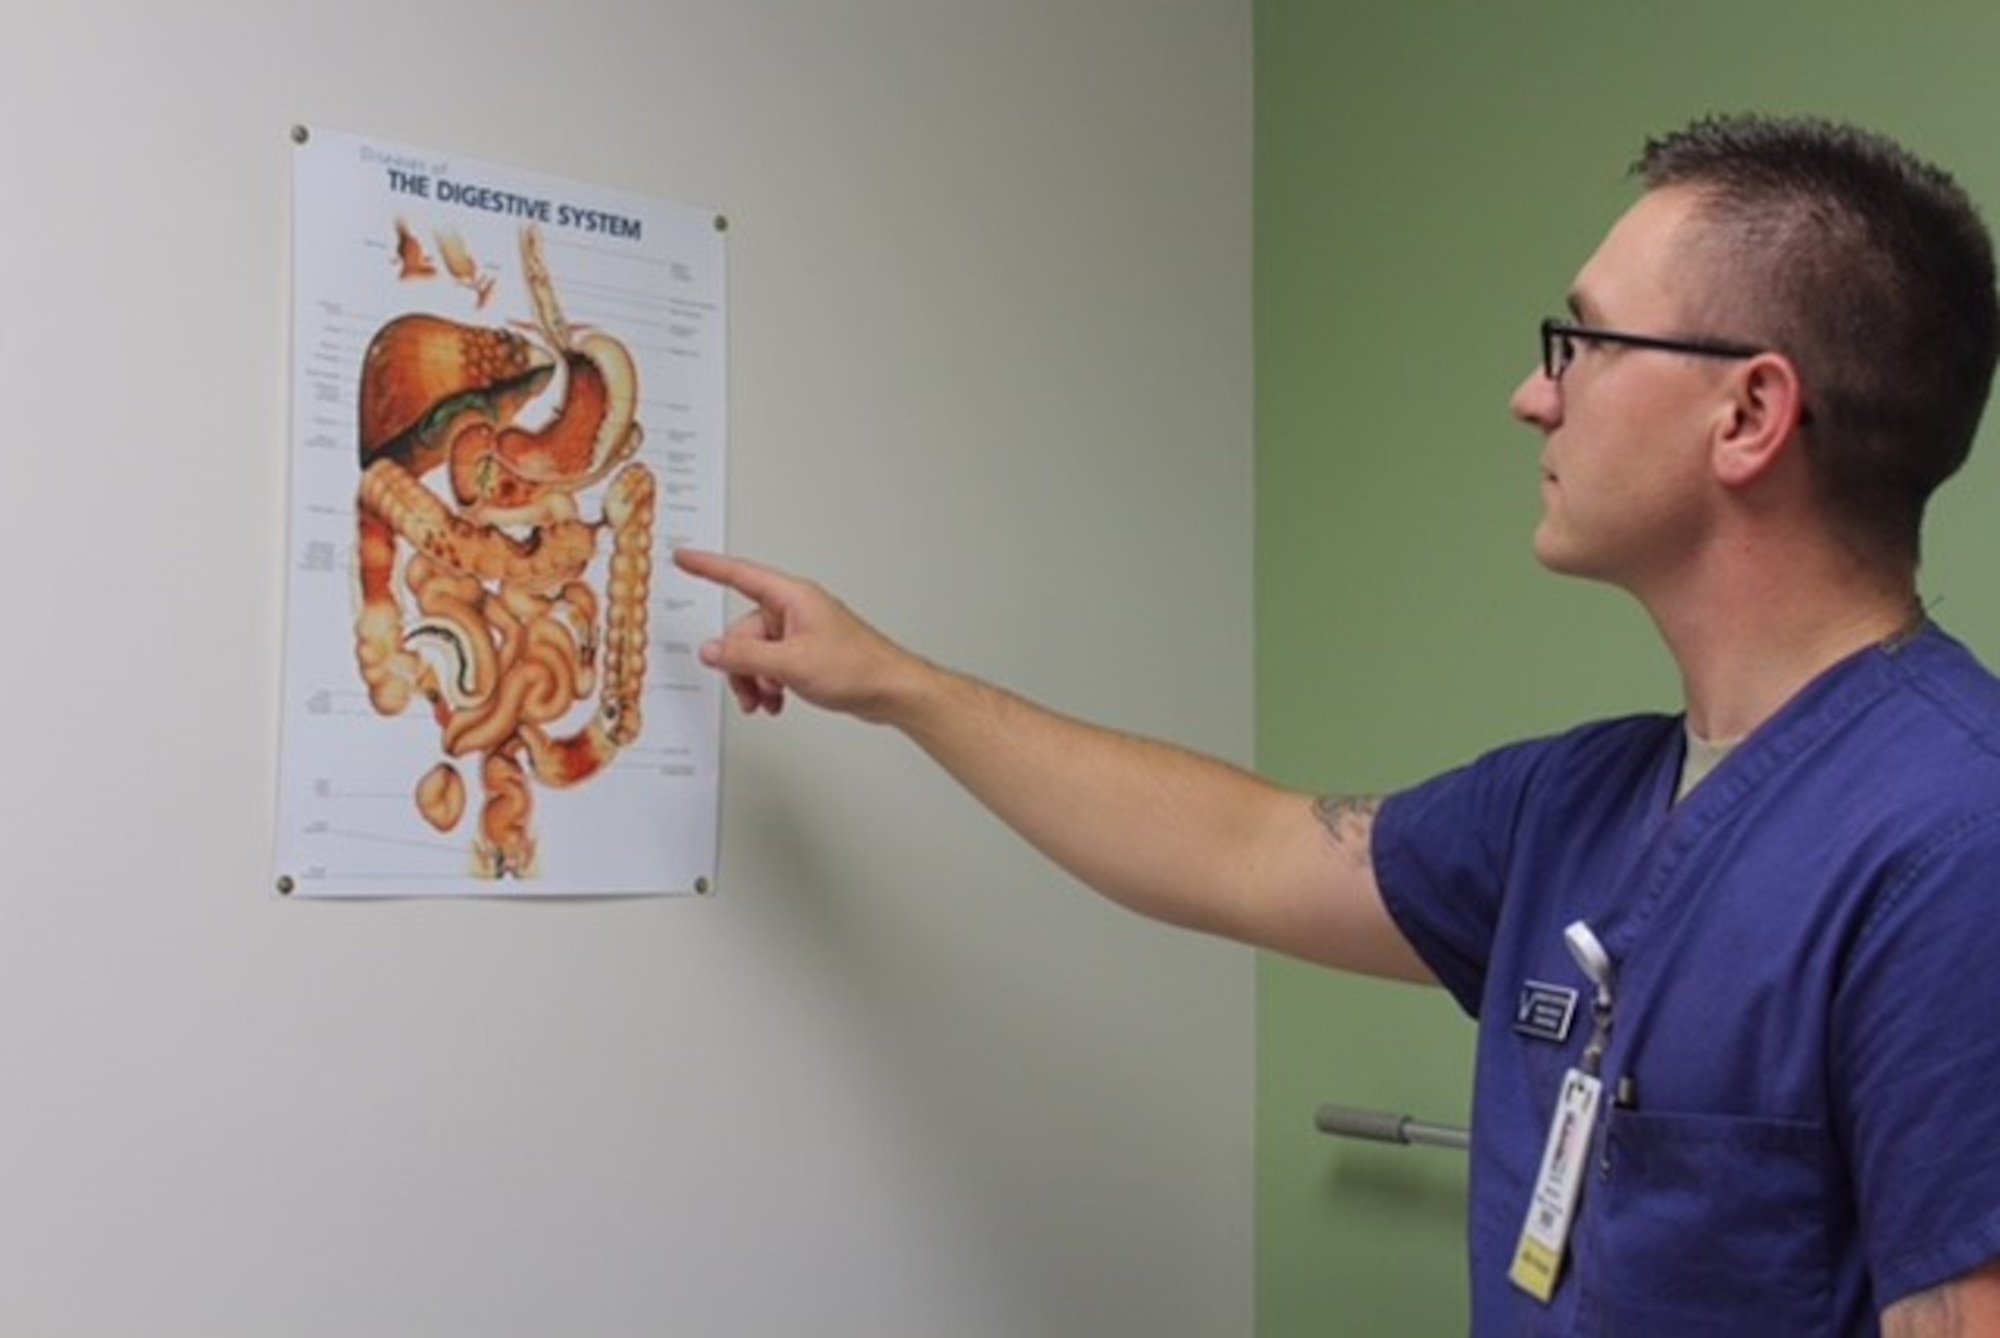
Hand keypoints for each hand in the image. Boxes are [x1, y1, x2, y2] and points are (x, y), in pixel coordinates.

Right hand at [672, 548, 923, 720]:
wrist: (891, 690)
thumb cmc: (858, 667)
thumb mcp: (791, 663)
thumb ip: (745, 657)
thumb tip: (712, 649)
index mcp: (792, 597)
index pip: (739, 575)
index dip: (708, 566)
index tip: (684, 557)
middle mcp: (795, 610)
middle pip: (744, 630)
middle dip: (742, 663)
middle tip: (753, 687)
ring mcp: (801, 632)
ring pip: (756, 652)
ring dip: (755, 679)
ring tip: (768, 699)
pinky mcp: (807, 653)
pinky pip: (772, 664)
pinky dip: (769, 684)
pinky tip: (778, 700)